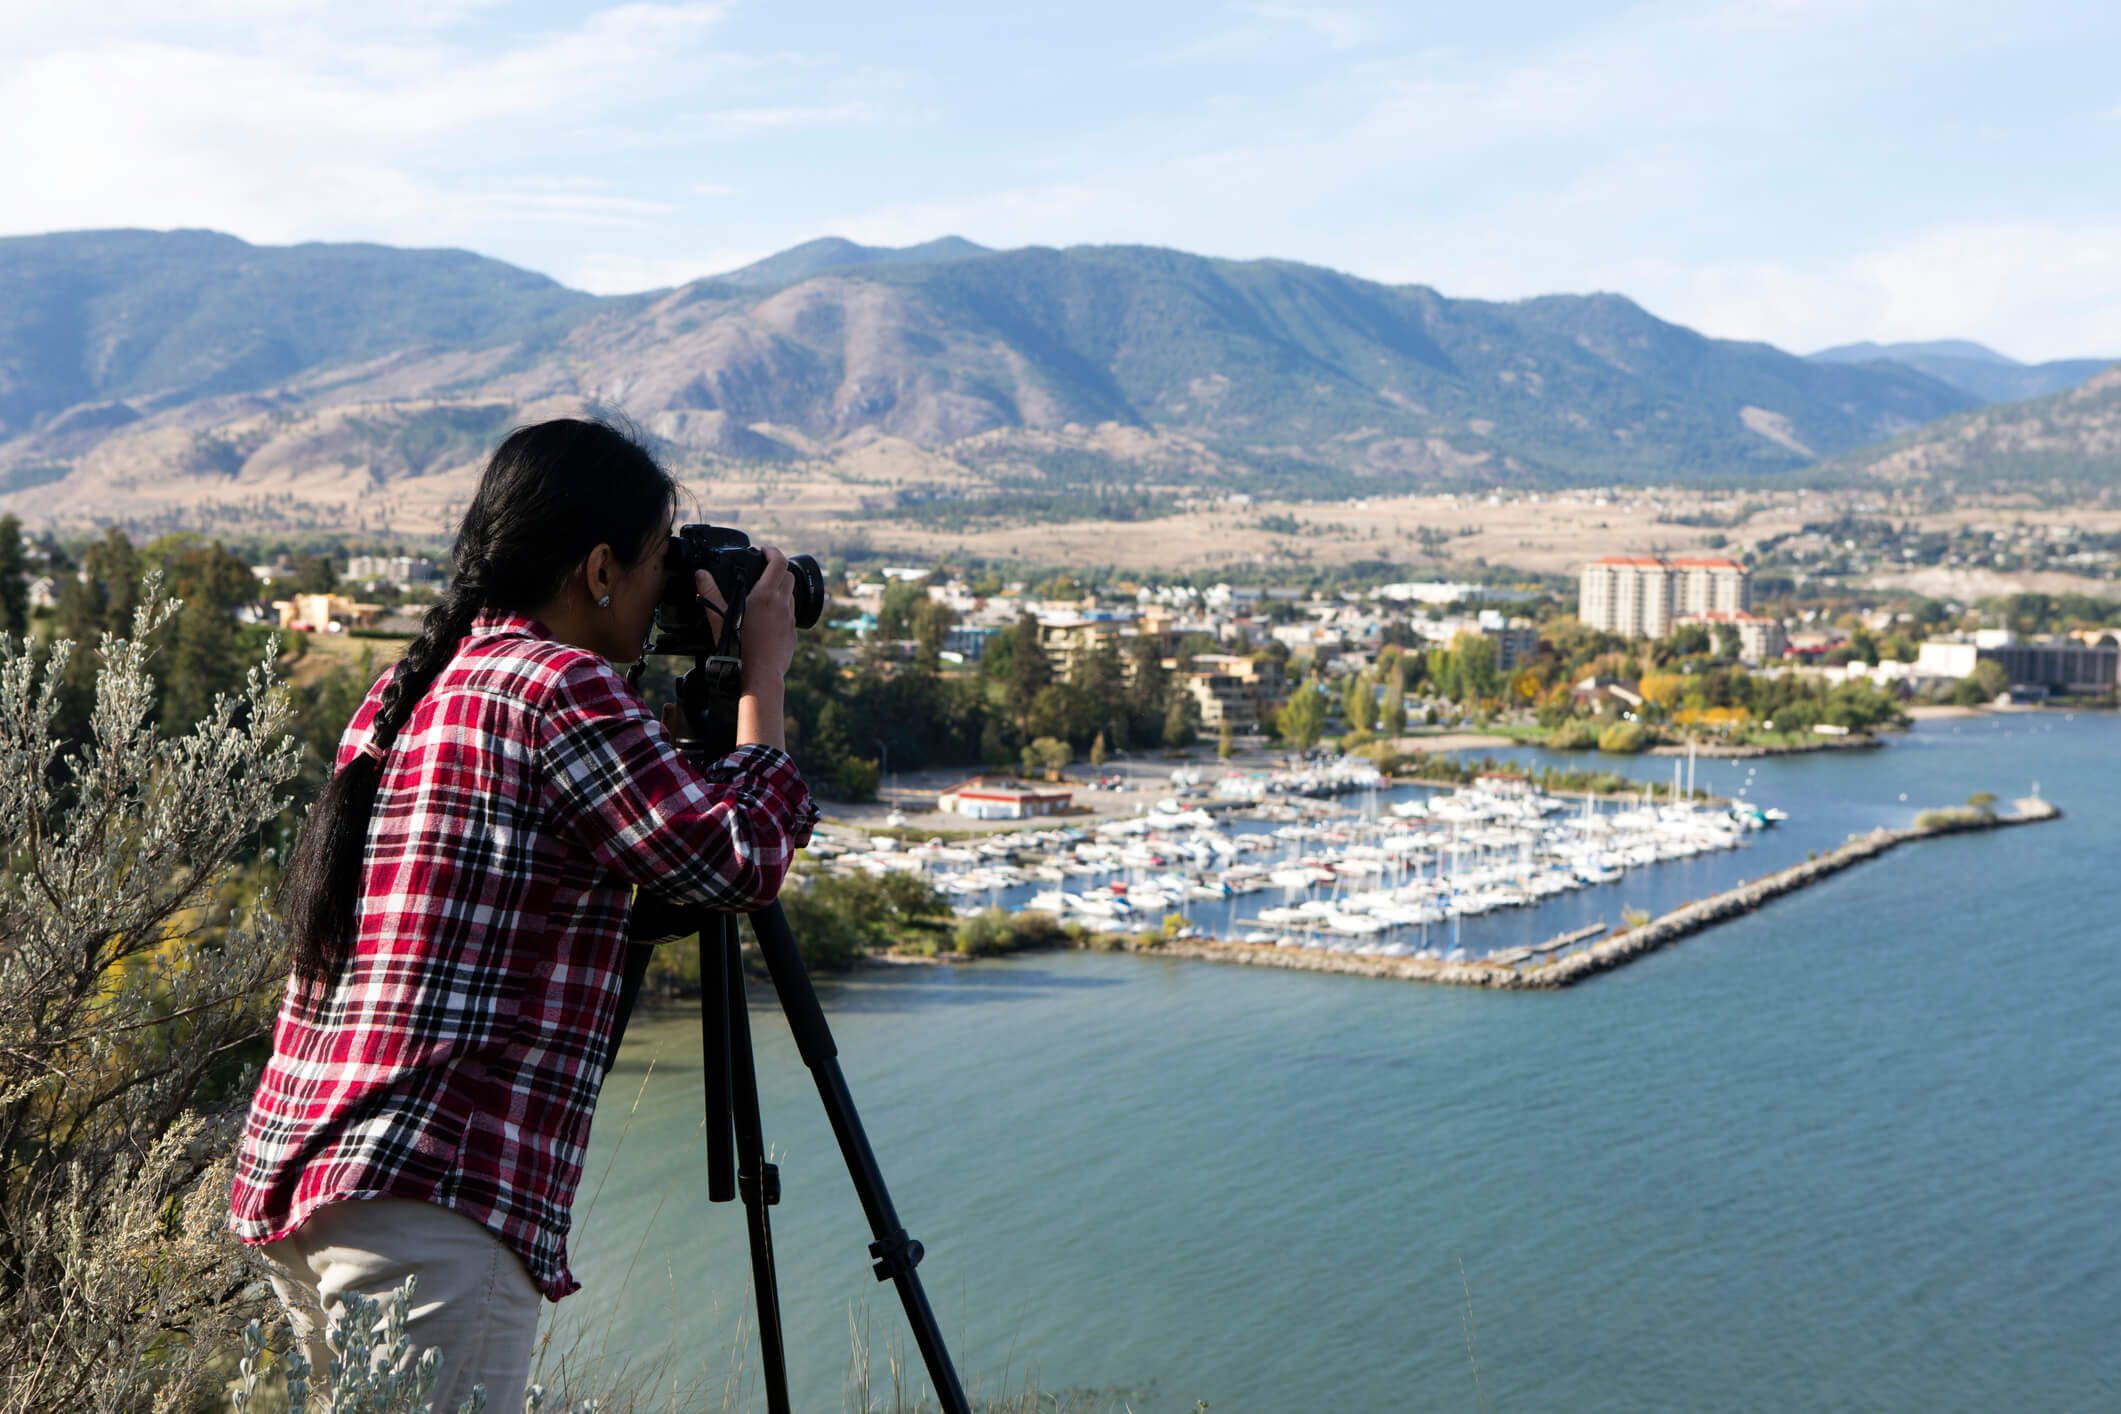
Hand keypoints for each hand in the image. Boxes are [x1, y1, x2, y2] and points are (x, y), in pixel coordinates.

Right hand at [693, 555, 794, 689]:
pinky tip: (768, 617)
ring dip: (780, 589)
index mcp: (766, 595)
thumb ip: (709, 593)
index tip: (764, 550)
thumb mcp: (719, 618)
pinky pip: (790, 614)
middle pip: (788, 575)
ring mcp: (789, 619)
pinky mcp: (792, 633)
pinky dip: (782, 608)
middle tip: (763, 570)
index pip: (778, 562)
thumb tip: (700, 574)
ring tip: (764, 593)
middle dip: (777, 568)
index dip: (773, 551)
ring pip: (790, 594)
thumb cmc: (739, 648)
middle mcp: (782, 604)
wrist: (760, 675)